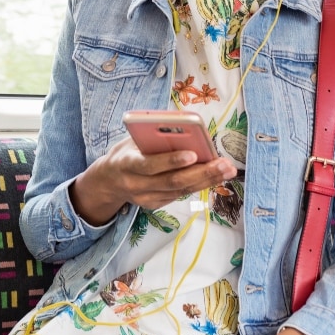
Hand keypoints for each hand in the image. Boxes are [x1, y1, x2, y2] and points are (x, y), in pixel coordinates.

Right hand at [69, 136, 236, 224]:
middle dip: (202, 173)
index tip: (193, 154)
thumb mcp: (131, 141)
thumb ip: (151, 137)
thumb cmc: (124, 153)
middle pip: (172, 182)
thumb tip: (183, 129)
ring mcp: (145, 198)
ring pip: (180, 191)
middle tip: (224, 164)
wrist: (107, 181)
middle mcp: (135, 185)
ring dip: (207, 180)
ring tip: (227, 170)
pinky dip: (198, 185)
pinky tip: (215, 176)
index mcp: (126, 164)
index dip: (171, 161)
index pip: (150, 165)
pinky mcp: (154, 205)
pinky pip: (179, 195)